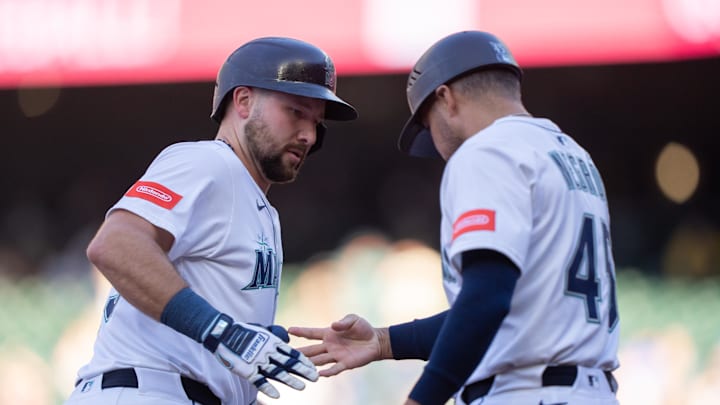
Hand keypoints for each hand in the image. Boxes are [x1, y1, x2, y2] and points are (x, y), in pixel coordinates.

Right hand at [203, 314, 317, 398]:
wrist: (223, 333)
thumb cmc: (243, 331)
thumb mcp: (263, 330)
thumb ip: (276, 335)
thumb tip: (287, 340)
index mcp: (272, 342)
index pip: (292, 353)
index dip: (303, 361)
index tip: (314, 367)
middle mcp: (268, 352)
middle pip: (289, 363)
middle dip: (303, 371)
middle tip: (315, 378)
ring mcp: (258, 361)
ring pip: (277, 372)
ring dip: (290, 380)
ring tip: (302, 387)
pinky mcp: (246, 370)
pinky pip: (258, 380)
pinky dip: (267, 387)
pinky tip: (277, 395)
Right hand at [288, 314, 387, 376]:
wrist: (375, 341)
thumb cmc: (362, 328)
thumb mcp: (353, 319)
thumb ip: (343, 322)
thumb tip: (333, 325)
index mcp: (329, 334)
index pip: (311, 333)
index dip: (300, 331)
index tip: (288, 330)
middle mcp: (329, 346)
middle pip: (311, 350)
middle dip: (299, 352)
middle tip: (286, 354)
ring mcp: (336, 356)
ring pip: (319, 361)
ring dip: (310, 364)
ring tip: (298, 366)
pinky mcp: (345, 363)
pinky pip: (334, 369)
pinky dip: (327, 372)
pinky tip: (318, 375)